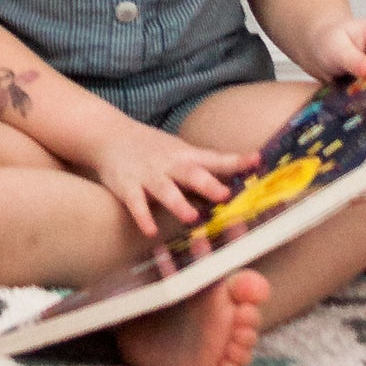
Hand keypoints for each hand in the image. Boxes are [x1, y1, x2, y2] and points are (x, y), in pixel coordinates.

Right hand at [86, 119, 256, 236]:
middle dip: (207, 184)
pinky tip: (150, 230)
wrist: (109, 134)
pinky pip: (135, 203)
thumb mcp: (179, 151)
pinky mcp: (126, 186)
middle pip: (191, 173)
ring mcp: (147, 175)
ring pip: (164, 190)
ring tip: (191, 218)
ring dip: (178, 203)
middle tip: (224, 196)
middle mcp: (169, 164)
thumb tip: (237, 184)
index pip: (215, 158)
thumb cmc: (152, 148)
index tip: (257, 161)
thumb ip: (204, 167)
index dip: (236, 161)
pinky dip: (143, 216)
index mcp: (185, 155)